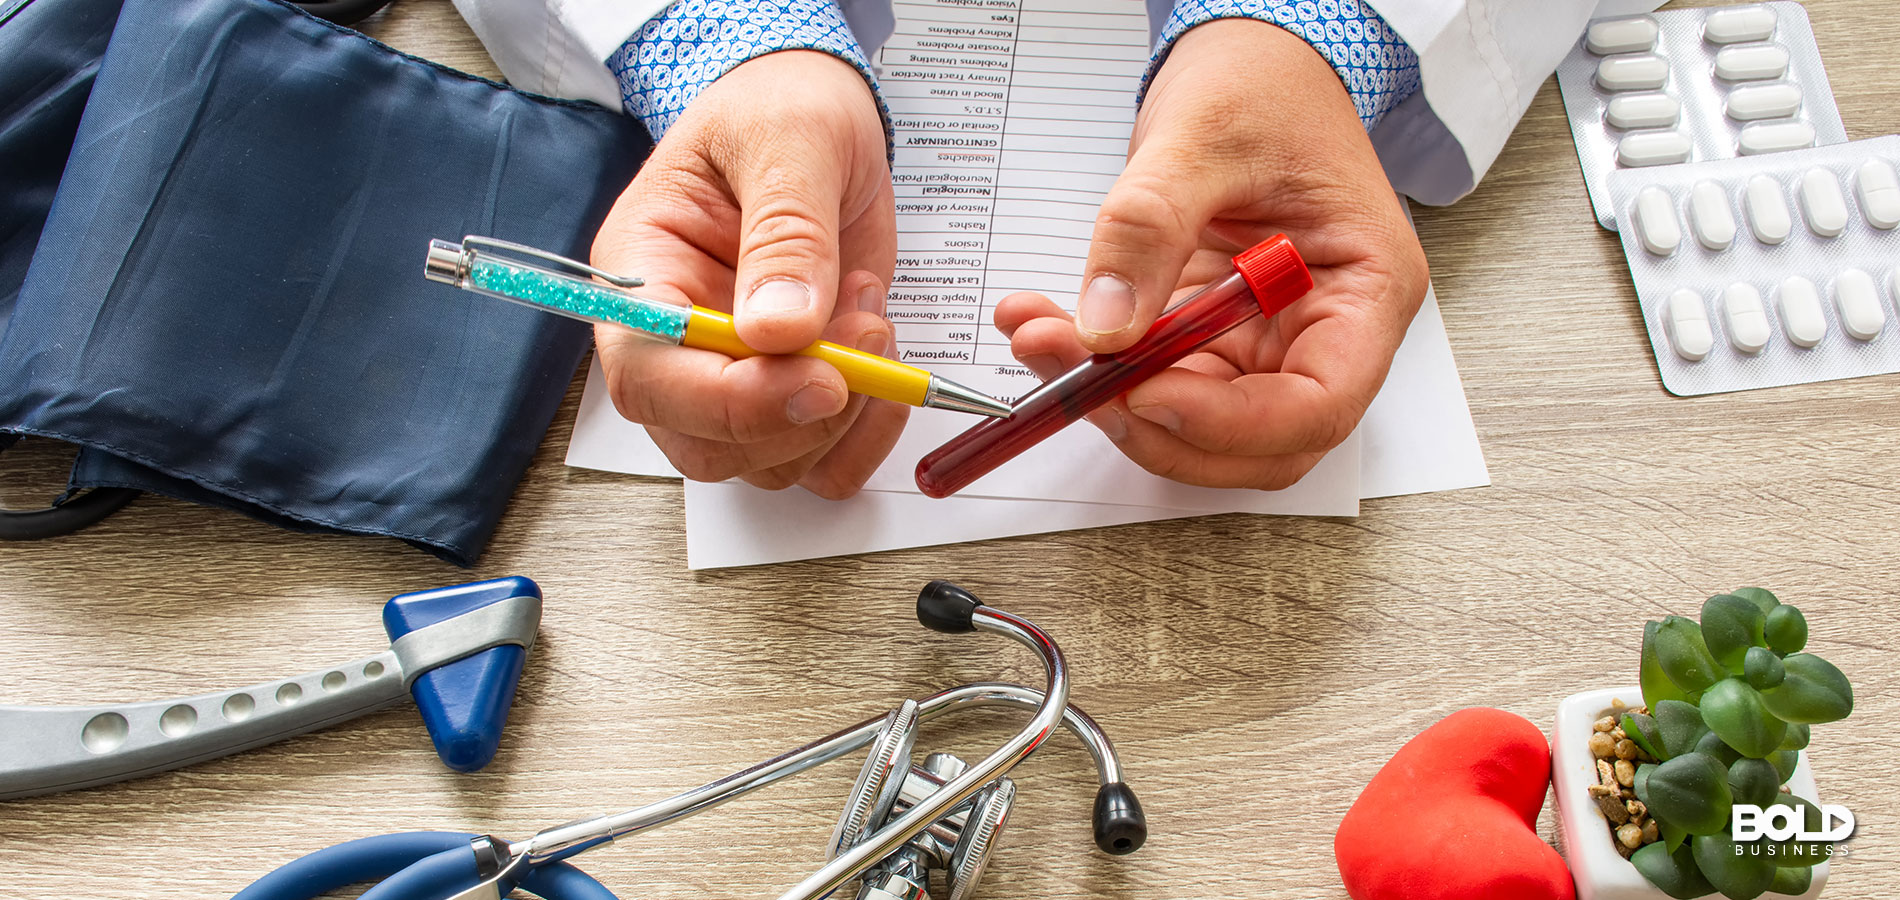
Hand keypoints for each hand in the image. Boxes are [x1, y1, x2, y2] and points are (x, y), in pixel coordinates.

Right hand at [591, 50, 904, 497]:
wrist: (814, 113)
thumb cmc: (779, 111)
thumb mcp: (789, 142)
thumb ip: (786, 232)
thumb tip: (779, 329)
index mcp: (640, 276)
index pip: (650, 376)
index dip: (732, 400)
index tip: (821, 379)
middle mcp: (677, 344)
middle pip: (706, 444)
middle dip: (800, 415)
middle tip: (867, 336)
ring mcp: (736, 375)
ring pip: (771, 463)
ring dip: (846, 415)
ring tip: (871, 313)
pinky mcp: (794, 389)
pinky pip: (824, 461)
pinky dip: (869, 431)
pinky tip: (885, 356)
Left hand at [996, 19, 1428, 489]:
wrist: (1249, 63)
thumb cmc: (1264, 87)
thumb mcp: (1203, 137)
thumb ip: (1149, 228)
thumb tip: (1106, 324)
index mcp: (1365, 291)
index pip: (1318, 405)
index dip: (1231, 424)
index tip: (1146, 395)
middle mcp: (1321, 330)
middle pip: (1252, 438)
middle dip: (1155, 421)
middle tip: (1076, 376)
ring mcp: (1264, 339)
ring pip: (1191, 420)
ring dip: (1109, 398)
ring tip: (1041, 338)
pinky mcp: (1209, 336)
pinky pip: (1152, 379)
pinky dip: (1094, 367)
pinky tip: (1043, 326)